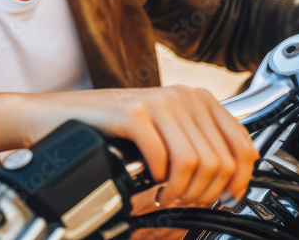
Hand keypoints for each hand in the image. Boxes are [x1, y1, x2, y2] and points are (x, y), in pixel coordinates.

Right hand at [18, 85, 258, 206]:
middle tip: (184, 202)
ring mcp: (156, 102)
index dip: (238, 182)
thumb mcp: (164, 132)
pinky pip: (164, 158)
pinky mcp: (132, 114)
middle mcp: (182, 96)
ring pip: (196, 162)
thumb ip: (197, 145)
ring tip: (167, 196)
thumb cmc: (107, 130)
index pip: (243, 147)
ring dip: (183, 191)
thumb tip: (232, 183)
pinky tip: (149, 182)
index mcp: (197, 99)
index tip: (222, 199)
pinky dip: (160, 180)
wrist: (55, 118)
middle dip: (206, 193)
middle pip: (220, 161)